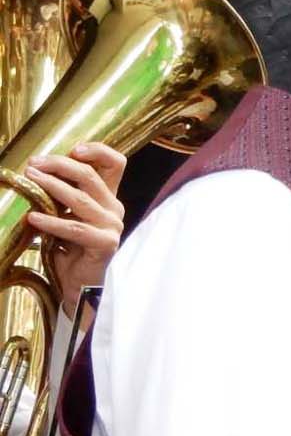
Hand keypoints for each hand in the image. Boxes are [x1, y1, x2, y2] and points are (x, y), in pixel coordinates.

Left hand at [23, 143, 126, 314]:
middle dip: (59, 166)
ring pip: (80, 199)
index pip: (115, 163)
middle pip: (91, 176)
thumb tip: (35, 174)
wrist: (80, 286)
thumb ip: (61, 198)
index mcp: (108, 198)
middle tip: (33, 164)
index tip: (72, 149)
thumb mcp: (66, 217)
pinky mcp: (105, 244)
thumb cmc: (70, 251)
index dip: (97, 151)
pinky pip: (74, 229)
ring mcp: (112, 226)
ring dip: (51, 187)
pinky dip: (51, 222)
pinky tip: (32, 218)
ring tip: (30, 181)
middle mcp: (114, 208)